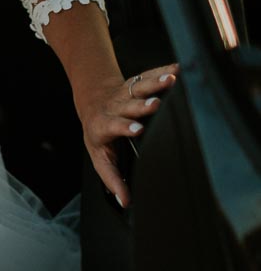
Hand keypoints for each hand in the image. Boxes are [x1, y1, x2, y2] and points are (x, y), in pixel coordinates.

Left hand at [76, 63, 178, 208]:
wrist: (93, 101)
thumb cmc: (98, 134)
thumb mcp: (100, 158)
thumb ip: (113, 179)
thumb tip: (126, 202)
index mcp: (104, 125)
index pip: (114, 125)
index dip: (125, 126)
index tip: (137, 129)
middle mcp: (116, 107)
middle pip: (129, 105)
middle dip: (141, 105)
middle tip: (155, 104)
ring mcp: (126, 92)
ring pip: (141, 86)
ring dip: (156, 83)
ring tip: (171, 80)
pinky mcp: (138, 82)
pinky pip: (151, 74)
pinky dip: (164, 70)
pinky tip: (178, 68)